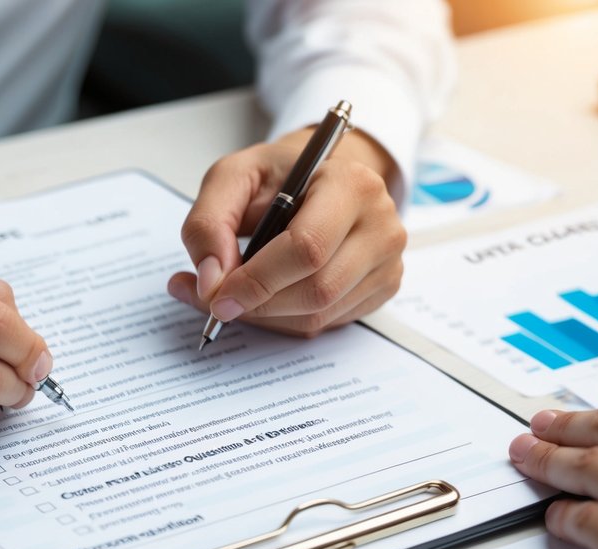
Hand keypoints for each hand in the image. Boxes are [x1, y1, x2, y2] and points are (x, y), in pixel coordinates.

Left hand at [167, 128, 405, 336]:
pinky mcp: (384, 286)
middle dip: (259, 304)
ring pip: (320, 314)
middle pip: (317, 290)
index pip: (307, 248)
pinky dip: (288, 319)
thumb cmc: (279, 176)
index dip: (257, 280)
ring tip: (236, 296)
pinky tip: (270, 296)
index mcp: (350, 184)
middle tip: (217, 301)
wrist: (320, 178)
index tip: (216, 296)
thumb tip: (211, 281)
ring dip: (269, 316)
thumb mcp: (233, 178)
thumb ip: (209, 224)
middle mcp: (380, 223)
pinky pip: (328, 322)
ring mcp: (388, 259)